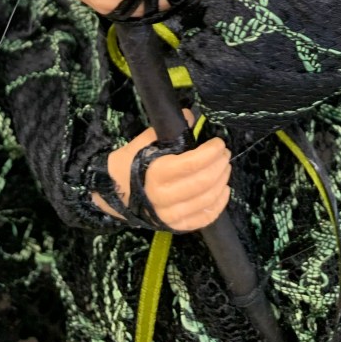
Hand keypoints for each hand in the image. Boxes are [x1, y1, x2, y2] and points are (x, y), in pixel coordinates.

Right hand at [93, 110, 231, 231]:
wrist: (114, 193)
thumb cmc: (131, 163)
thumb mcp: (145, 142)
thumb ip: (168, 129)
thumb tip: (190, 115)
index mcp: (156, 173)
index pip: (192, 164)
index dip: (211, 153)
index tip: (219, 143)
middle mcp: (164, 197)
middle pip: (203, 182)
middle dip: (219, 165)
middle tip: (225, 153)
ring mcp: (170, 215)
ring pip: (206, 200)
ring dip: (221, 182)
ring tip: (225, 168)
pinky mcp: (175, 226)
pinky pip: (203, 219)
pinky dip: (218, 205)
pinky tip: (224, 190)